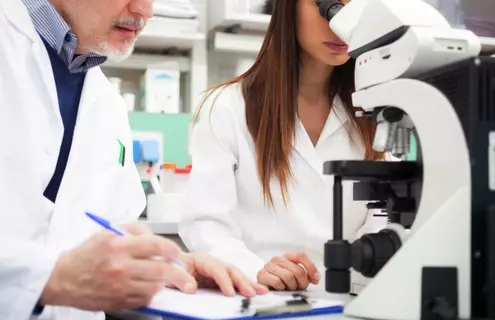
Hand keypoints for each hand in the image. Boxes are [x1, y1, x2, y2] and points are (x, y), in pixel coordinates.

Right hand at [40, 224, 196, 310]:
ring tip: (164, 280)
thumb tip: (156, 237)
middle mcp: (120, 266)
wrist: (63, 278)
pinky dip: (151, 293)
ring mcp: (119, 286)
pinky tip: (148, 287)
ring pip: (155, 287)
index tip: (179, 254)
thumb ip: (135, 230)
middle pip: (161, 271)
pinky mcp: (118, 301)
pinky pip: (144, 299)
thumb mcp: (108, 232)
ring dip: (164, 284)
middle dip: (180, 276)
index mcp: (119, 246)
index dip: (173, 250)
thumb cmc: (87, 253)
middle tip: (189, 281)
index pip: (156, 245)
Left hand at [174, 253, 267, 296]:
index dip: (223, 280)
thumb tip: (191, 287)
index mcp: (199, 259)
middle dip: (241, 281)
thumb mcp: (168, 274)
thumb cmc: (167, 271)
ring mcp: (216, 271)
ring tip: (261, 291)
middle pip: (229, 269)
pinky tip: (257, 290)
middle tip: (250, 293)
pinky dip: (246, 286)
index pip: (215, 268)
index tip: (229, 293)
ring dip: (248, 283)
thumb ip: (178, 279)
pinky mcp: (219, 280)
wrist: (164, 270)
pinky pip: (234, 282)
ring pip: (235, 275)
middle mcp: (211, 263)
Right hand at [257, 252, 319, 290]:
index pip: (301, 256)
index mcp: (287, 257)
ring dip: (291, 286)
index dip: (311, 268)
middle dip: (302, 282)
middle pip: (298, 270)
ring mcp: (269, 266)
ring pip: (288, 276)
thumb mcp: (295, 275)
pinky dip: (281, 287)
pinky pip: (278, 282)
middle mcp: (278, 259)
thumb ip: (307, 274)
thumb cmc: (281, 280)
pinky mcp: (262, 274)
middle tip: (299, 287)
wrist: (264, 284)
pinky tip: (280, 288)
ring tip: (288, 288)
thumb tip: (316, 277)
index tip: (315, 279)